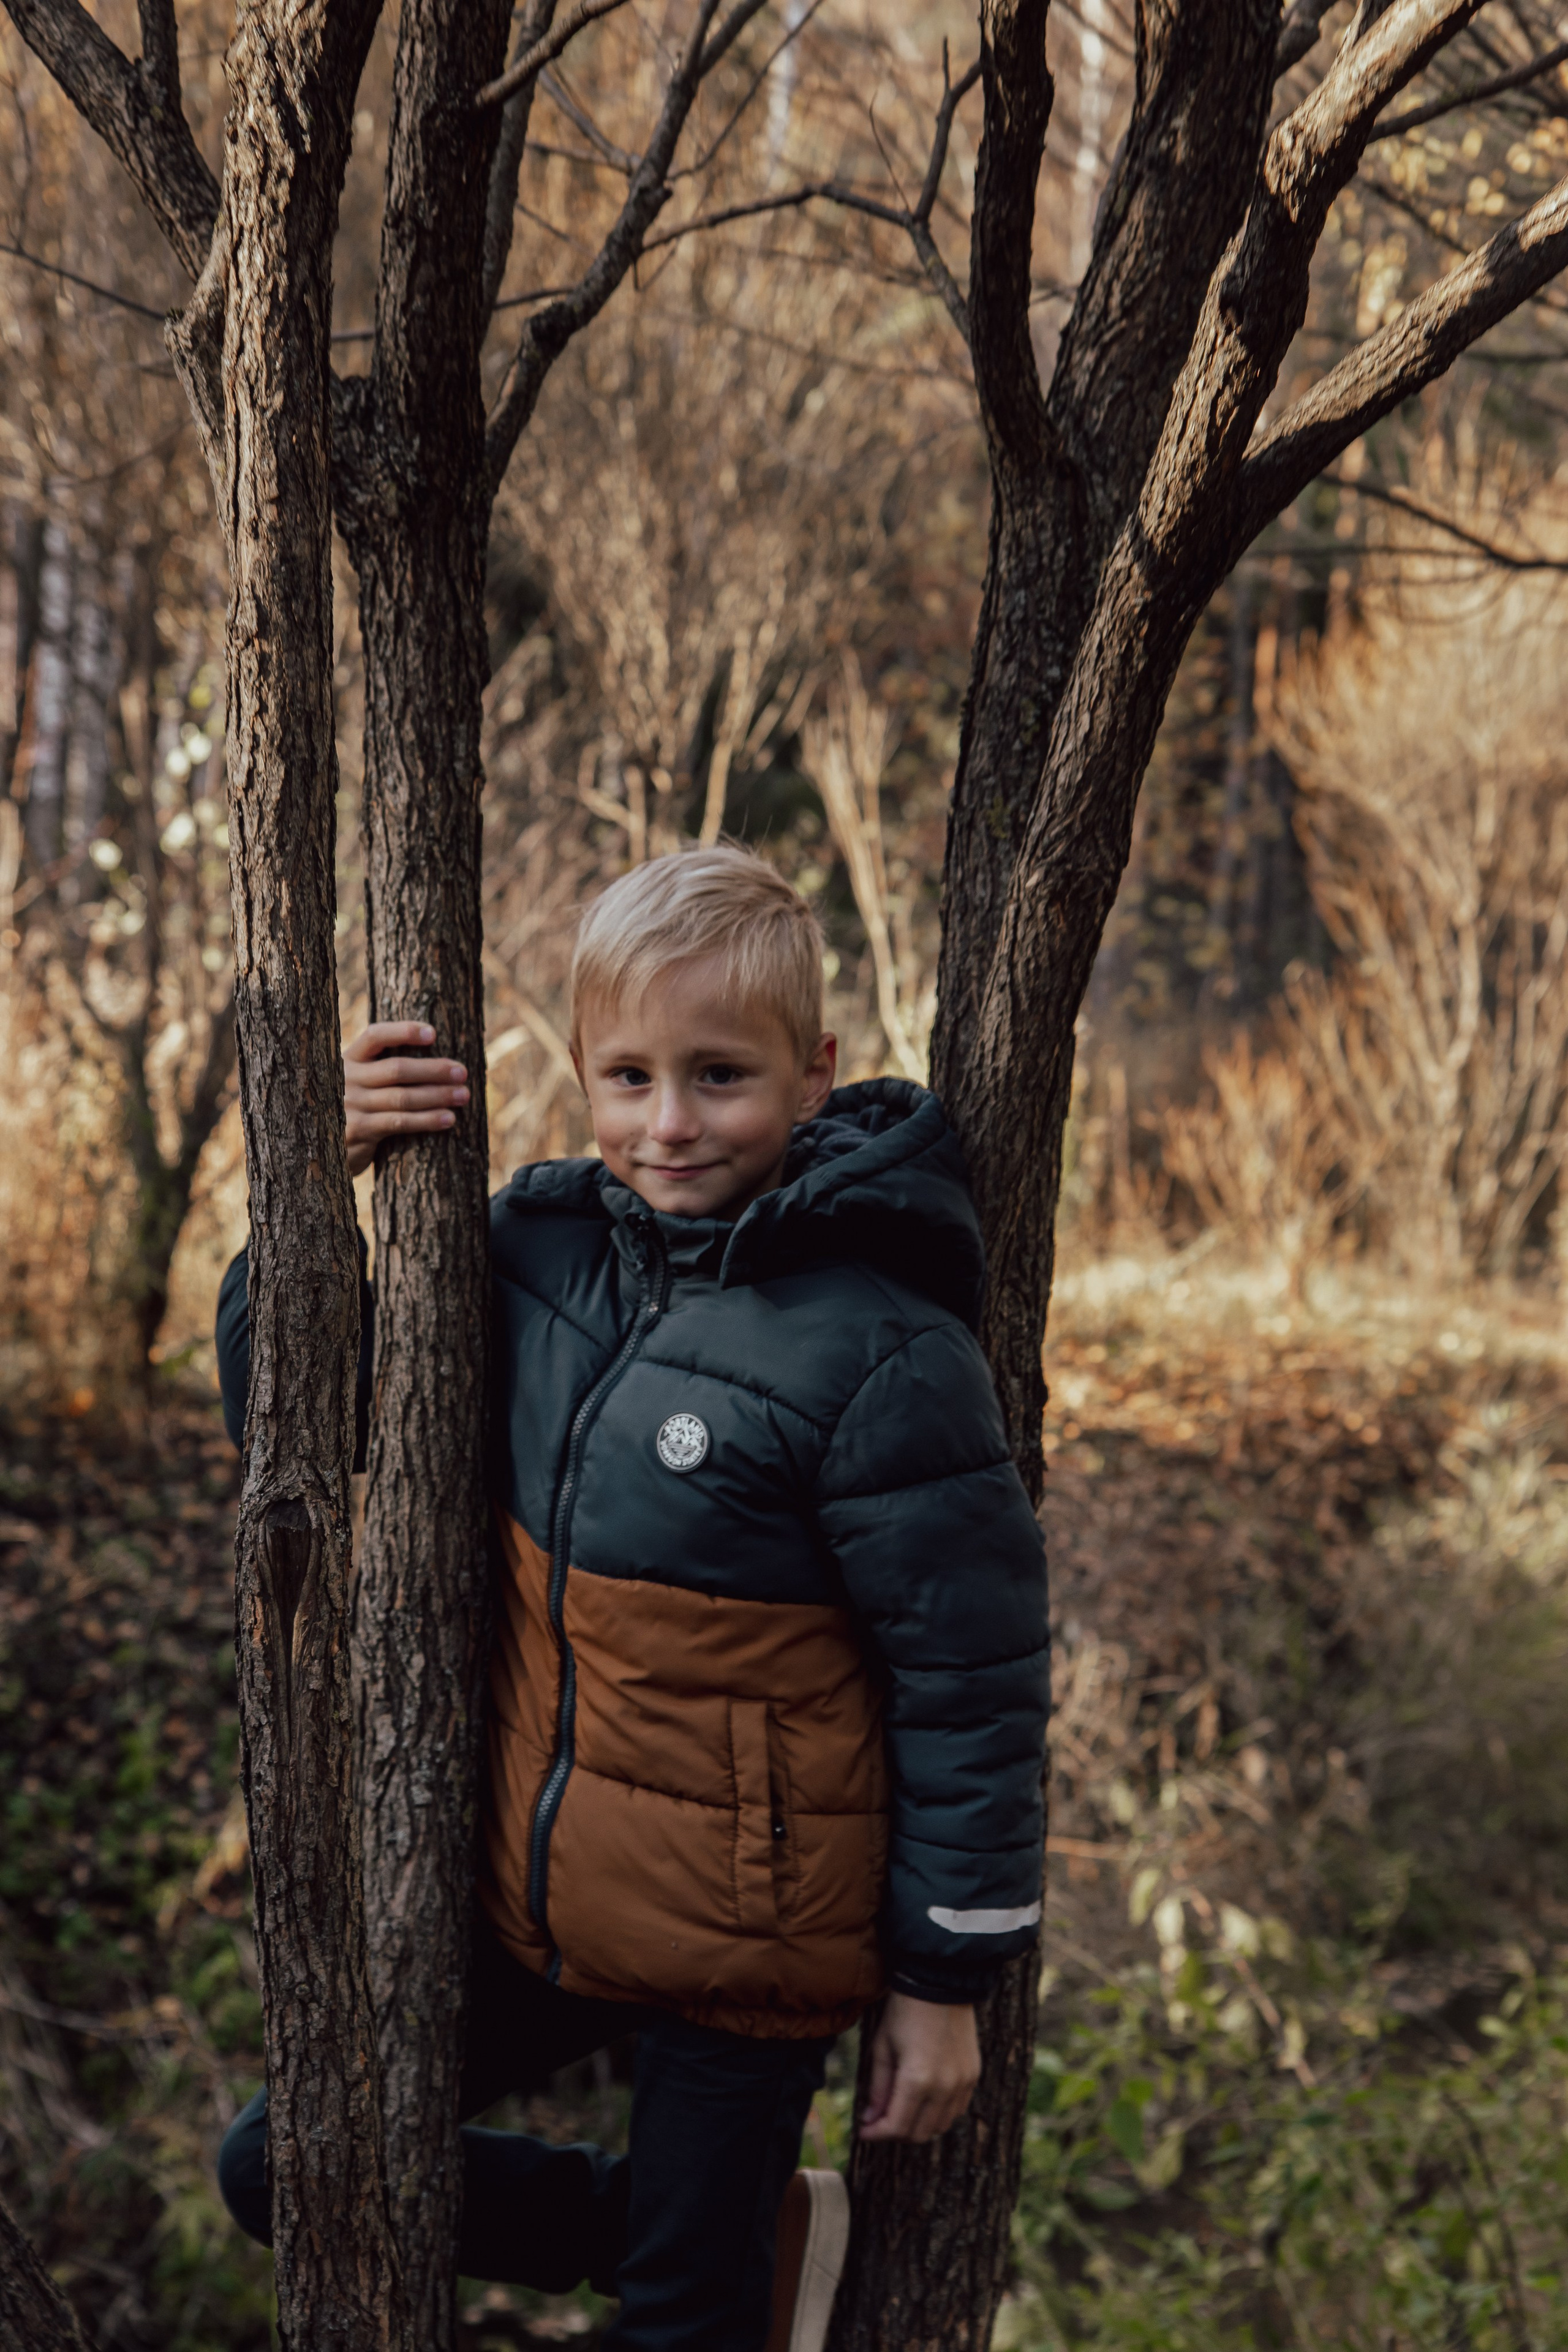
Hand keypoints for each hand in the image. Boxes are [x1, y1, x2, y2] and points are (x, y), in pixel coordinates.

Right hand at [344, 1022, 468, 1177]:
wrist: (325, 1149)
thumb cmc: (356, 1110)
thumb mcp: (361, 1084)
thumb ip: (383, 1070)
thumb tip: (440, 1062)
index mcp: (349, 1060)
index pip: (375, 1036)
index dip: (404, 1032)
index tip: (434, 1034)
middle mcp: (347, 1079)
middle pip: (396, 1068)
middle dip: (433, 1070)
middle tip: (462, 1072)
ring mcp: (350, 1105)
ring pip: (402, 1097)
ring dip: (437, 1096)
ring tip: (463, 1095)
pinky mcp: (358, 1131)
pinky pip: (399, 1122)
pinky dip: (427, 1120)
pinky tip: (448, 1119)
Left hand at [857, 1993, 979, 2143]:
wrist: (938, 1983)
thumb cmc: (904, 2012)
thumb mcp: (882, 2047)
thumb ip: (878, 2088)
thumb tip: (870, 2119)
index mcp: (917, 2080)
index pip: (896, 2126)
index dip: (876, 2133)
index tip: (863, 2131)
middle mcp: (944, 2087)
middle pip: (919, 2133)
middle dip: (895, 2132)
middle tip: (879, 2121)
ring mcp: (963, 2083)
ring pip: (940, 2126)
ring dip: (918, 2126)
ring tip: (900, 2110)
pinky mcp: (973, 2075)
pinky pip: (956, 2110)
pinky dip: (938, 2114)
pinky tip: (924, 2101)